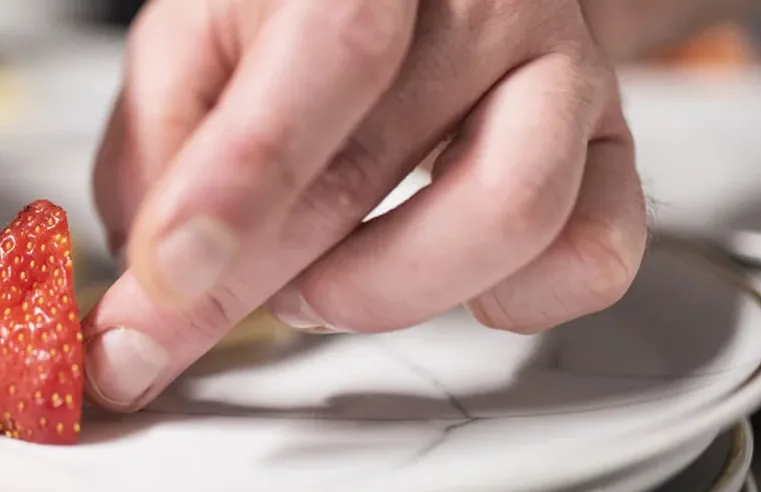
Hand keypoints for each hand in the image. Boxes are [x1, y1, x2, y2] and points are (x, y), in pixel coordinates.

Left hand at [85, 0, 647, 411]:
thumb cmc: (301, 11)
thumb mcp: (195, 39)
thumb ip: (159, 145)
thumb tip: (153, 279)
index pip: (330, 51)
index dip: (241, 177)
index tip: (169, 271)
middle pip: (378, 158)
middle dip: (251, 279)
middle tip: (162, 336)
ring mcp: (560, 71)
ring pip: (508, 216)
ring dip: (379, 291)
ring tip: (310, 287)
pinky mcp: (608, 151)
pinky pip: (589, 259)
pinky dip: (503, 303)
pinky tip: (433, 278)